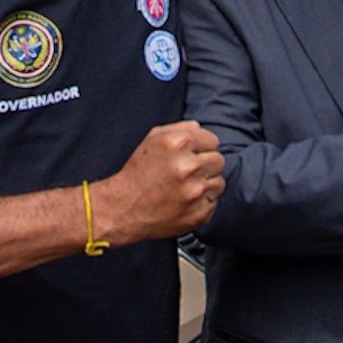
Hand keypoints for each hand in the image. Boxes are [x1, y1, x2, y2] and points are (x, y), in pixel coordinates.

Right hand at [92, 121, 224, 244]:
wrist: (123, 208)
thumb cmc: (138, 173)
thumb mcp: (152, 140)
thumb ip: (179, 128)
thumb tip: (200, 128)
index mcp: (178, 143)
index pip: (213, 140)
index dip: (201, 148)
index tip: (191, 155)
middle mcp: (188, 166)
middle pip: (219, 161)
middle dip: (205, 165)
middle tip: (188, 172)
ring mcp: (194, 192)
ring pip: (219, 182)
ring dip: (206, 184)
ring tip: (185, 188)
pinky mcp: (198, 213)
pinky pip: (213, 203)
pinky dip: (202, 203)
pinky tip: (184, 202)